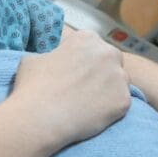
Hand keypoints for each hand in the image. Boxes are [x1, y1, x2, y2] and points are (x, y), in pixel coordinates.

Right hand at [13, 29, 131, 146]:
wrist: (39, 118)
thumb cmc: (33, 86)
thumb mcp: (34, 57)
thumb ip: (53, 55)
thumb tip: (54, 60)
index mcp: (87, 38)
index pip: (92, 47)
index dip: (83, 60)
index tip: (74, 73)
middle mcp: (108, 53)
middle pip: (111, 61)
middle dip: (102, 72)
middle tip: (85, 88)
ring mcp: (119, 77)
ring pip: (120, 82)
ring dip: (109, 90)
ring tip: (89, 104)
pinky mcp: (124, 101)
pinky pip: (121, 104)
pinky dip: (110, 111)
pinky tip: (93, 116)